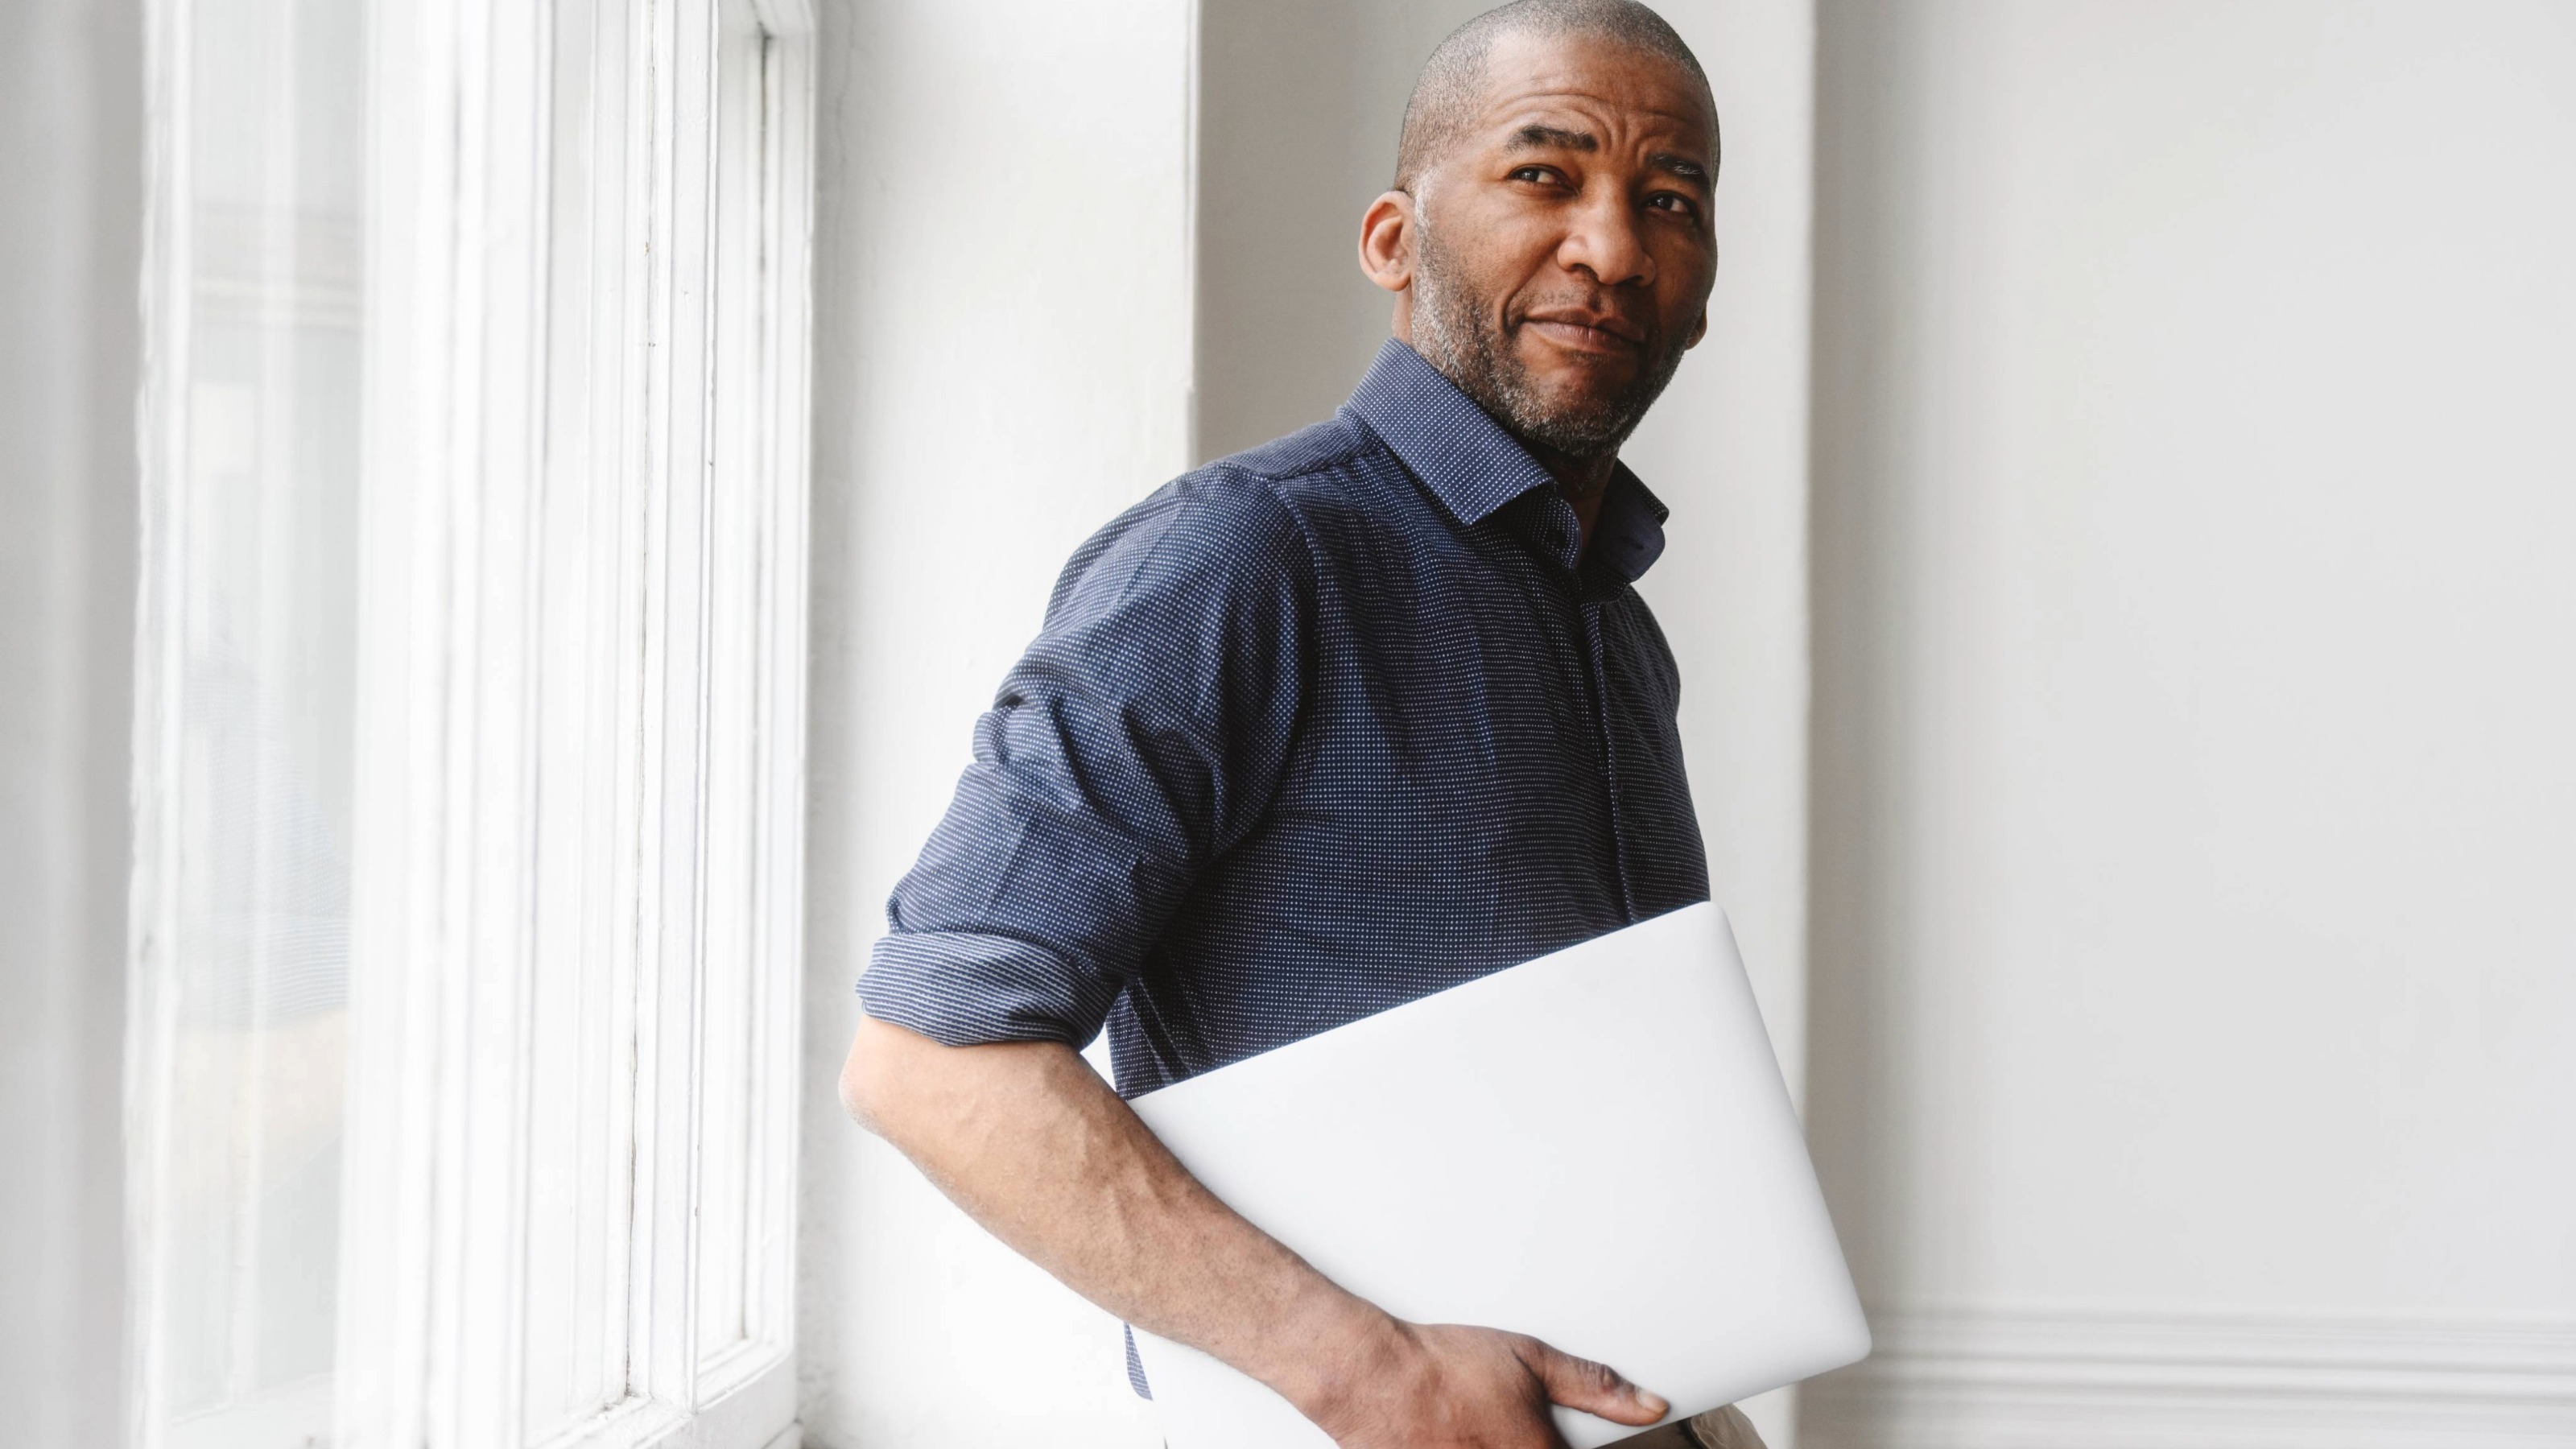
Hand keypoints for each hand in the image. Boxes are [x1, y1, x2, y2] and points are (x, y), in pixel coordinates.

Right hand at [1302, 1318, 1669, 1448]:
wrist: (1373, 1375)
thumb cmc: (1442, 1365)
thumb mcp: (1530, 1360)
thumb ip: (1594, 1386)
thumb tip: (1647, 1403)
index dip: (1567, 1446)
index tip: (1556, 1438)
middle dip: (1531, 1442)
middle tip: (1506, 1421)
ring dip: (1495, 1444)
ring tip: (1475, 1425)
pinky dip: (1462, 1448)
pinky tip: (1452, 1435)